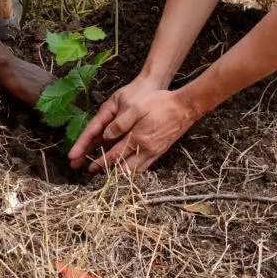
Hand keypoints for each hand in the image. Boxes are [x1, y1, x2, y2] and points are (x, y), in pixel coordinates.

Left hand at [69, 80, 199, 173]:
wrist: (186, 107)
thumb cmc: (160, 104)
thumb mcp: (137, 108)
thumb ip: (120, 123)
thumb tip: (106, 135)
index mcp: (138, 139)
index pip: (115, 156)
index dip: (102, 163)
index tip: (91, 167)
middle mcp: (146, 150)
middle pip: (125, 169)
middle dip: (110, 172)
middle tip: (98, 173)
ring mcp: (155, 152)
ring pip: (136, 170)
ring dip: (123, 173)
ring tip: (111, 172)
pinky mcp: (161, 151)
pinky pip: (145, 166)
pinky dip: (135, 169)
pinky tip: (130, 166)